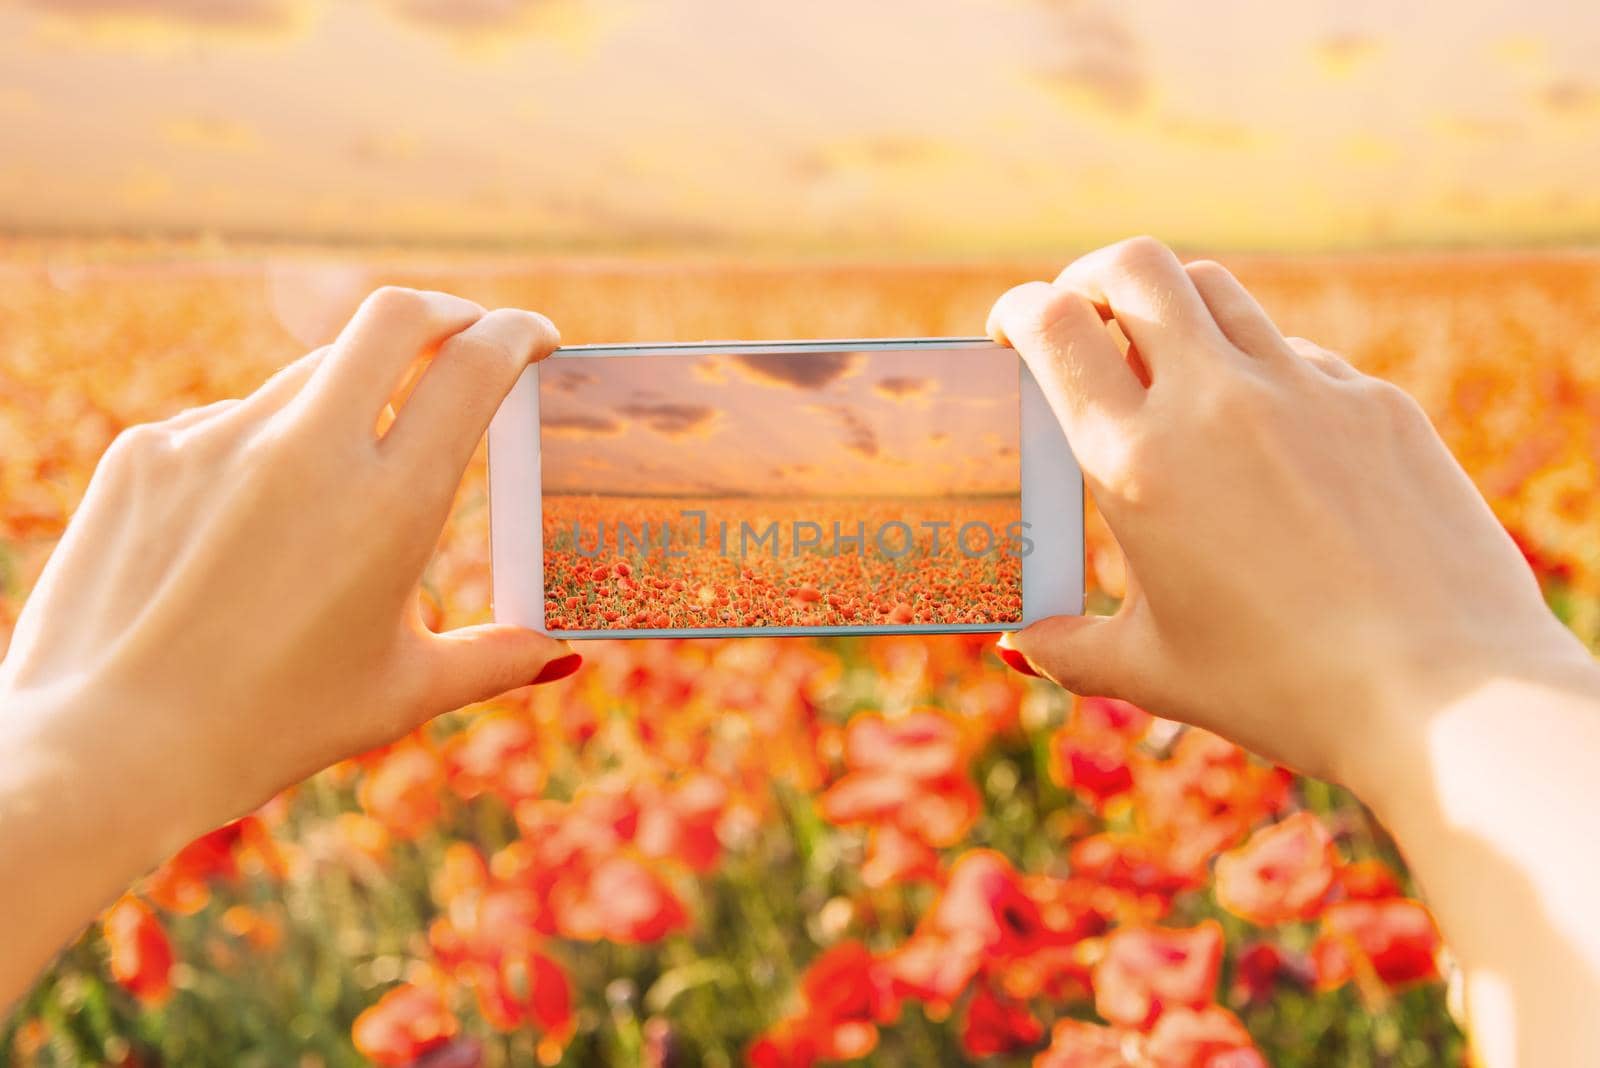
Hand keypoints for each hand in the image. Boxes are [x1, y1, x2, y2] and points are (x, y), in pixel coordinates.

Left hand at [0, 287, 574, 858]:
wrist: (104, 751)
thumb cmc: (271, 728)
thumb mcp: (400, 694)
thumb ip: (496, 659)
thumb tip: (564, 656)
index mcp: (390, 504)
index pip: (473, 366)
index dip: (516, 333)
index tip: (533, 336)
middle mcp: (306, 450)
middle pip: (393, 317)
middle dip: (445, 312)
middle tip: (466, 333)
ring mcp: (217, 438)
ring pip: (308, 374)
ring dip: (350, 396)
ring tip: (345, 479)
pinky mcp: (148, 450)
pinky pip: (229, 422)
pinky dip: (264, 449)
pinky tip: (248, 529)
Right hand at [987, 237, 1585, 788]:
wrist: (1449, 696)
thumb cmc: (1283, 688)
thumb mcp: (1155, 671)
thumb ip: (1067, 648)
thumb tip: (1017, 646)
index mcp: (1136, 461)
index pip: (1054, 326)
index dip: (1018, 312)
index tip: (1010, 334)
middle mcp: (1215, 401)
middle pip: (1134, 266)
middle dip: (1089, 278)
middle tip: (1080, 318)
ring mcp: (1304, 389)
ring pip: (1217, 290)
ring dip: (1173, 310)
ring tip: (1167, 368)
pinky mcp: (1376, 401)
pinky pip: (1295, 354)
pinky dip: (1256, 371)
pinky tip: (1265, 439)